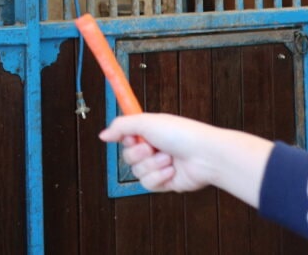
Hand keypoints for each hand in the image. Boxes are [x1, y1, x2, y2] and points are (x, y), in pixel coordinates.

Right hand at [99, 113, 272, 206]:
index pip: (125, 138)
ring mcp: (159, 167)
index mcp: (149, 132)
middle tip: (152, 147)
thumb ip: (121, 126)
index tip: (133, 136)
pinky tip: (172, 170)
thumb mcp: (146, 122)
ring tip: (168, 159)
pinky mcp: (166, 183)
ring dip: (152, 165)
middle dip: (139, 153)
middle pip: (128, 157)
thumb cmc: (181, 134)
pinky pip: (148, 184)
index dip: (126, 139)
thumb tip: (102, 135)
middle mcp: (153, 149)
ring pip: (137, 172)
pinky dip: (159, 177)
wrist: (205, 155)